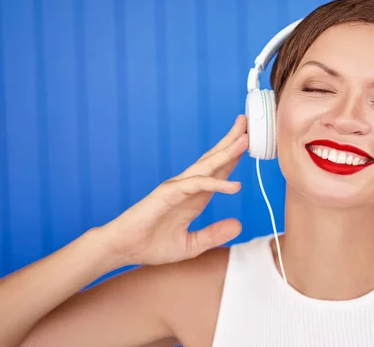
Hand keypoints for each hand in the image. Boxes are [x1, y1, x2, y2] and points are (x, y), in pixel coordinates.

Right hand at [100, 115, 248, 266]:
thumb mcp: (191, 245)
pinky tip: (235, 186)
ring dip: (227, 151)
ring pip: (207, 165)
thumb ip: (213, 235)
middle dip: (232, 141)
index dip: (234, 156)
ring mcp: (177, 187)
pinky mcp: (168, 193)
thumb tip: (238, 225)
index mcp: (194, 196)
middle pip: (214, 159)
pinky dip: (216, 183)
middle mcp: (187, 187)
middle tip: (249, 123)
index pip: (219, 171)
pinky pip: (196, 185)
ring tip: (244, 137)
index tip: (251, 142)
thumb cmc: (151, 245)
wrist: (122, 249)